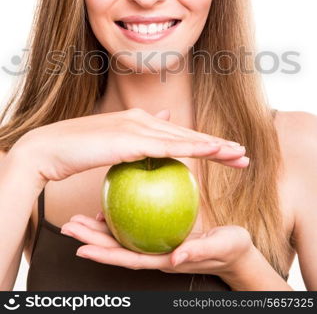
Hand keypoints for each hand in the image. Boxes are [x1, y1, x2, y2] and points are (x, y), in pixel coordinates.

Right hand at [12, 107, 247, 182]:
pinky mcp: (132, 139)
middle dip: (219, 145)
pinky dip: (194, 149)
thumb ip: (132, 142)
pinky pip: (170, 147)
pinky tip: (214, 152)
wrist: (50, 148)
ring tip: (239, 156)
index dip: (204, 143)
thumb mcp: (110, 146)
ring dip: (215, 147)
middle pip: (188, 135)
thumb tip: (151, 134)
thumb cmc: (77, 151)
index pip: (179, 135)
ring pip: (185, 139)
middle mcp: (143, 119)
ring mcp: (138, 127)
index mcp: (139, 120)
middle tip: (243, 155)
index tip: (225, 152)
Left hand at [60, 212, 252, 278]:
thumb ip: (198, 251)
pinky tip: (109, 207)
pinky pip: (135, 227)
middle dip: (91, 241)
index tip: (80, 248)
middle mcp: (155, 253)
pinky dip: (119, 219)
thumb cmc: (229, 249)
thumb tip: (176, 258)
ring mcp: (156, 245)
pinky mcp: (161, 234)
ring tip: (78, 219)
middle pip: (118, 249)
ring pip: (122, 239)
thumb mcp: (219, 247)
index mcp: (165, 260)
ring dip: (98, 231)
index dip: (104, 255)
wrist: (236, 251)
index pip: (129, 259)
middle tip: (69, 227)